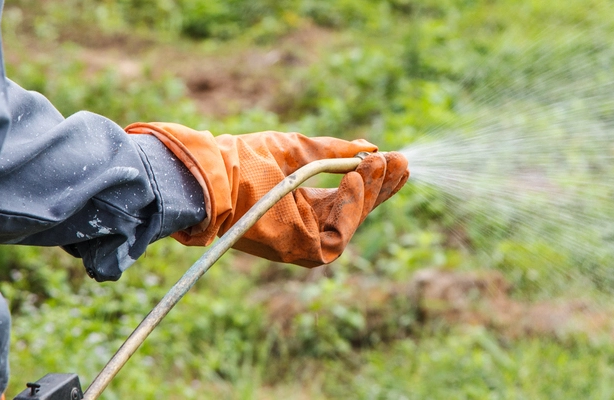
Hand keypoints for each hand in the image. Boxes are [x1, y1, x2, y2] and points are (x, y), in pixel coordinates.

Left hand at [126, 123, 408, 266]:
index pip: (350, 195)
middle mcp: (307, 226)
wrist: (212, 177)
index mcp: (305, 203)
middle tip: (400, 162)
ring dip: (369, 192)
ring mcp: (305, 242)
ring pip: (352, 222)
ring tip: (378, 164)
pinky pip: (338, 233)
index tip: (395, 159)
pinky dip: (351, 207)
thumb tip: (370, 149)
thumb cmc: (245, 161)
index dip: (375, 180)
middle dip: (381, 187)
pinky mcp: (301, 252)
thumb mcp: (297, 150)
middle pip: (358, 211)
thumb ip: (334, 153)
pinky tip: (354, 180)